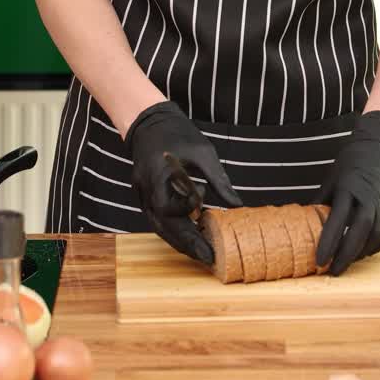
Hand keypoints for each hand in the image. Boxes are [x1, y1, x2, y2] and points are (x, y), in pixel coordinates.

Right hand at [126, 102, 242, 265]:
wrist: (149, 121)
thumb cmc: (177, 134)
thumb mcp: (203, 152)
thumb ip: (219, 180)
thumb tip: (237, 205)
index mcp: (158, 176)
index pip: (168, 206)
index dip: (187, 210)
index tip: (205, 208)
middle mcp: (146, 190)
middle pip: (163, 226)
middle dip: (186, 243)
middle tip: (208, 258)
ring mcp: (142, 195)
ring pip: (159, 227)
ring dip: (180, 242)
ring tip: (201, 255)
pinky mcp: (145, 197)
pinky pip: (158, 221)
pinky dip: (174, 231)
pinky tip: (190, 237)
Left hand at [314, 111, 379, 274]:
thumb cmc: (351, 164)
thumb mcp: (330, 179)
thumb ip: (320, 203)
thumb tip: (302, 227)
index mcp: (349, 187)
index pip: (338, 220)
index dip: (328, 242)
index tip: (319, 261)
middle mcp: (370, 197)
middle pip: (360, 232)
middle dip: (346, 255)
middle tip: (333, 271)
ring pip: (376, 237)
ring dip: (360, 254)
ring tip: (345, 262)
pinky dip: (374, 248)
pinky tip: (362, 251)